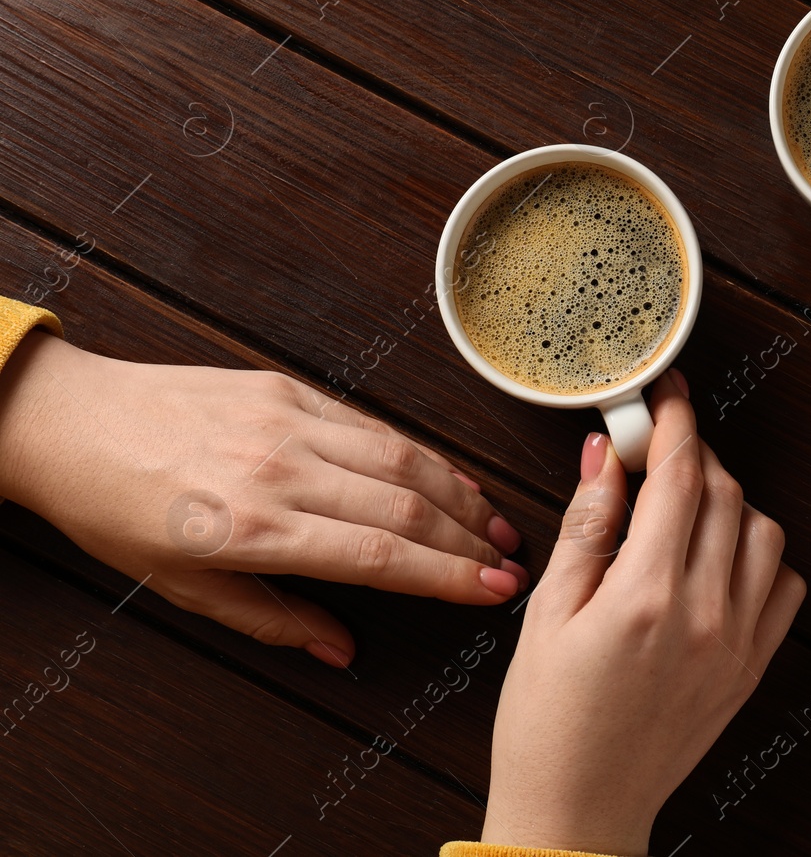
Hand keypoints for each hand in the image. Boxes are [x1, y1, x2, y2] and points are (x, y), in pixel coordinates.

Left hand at [0, 331, 526, 665]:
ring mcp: (288, 420)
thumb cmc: (116, 510)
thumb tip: (342, 651)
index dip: (447, 576)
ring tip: (495, 526)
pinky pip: (373, 424)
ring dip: (459, 495)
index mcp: (252, 526)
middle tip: (511, 565)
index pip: (379, 554)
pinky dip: (422, 454)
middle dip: (469, 540)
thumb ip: (274, 620)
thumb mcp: (185, 588)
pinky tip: (449, 478)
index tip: (492, 591)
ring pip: (401, 457)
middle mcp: (279, 467)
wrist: (71, 422)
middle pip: (405, 504)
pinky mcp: (289, 388)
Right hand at [481, 371, 804, 854]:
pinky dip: (761, 555)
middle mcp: (705, 615)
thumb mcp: (546, 614)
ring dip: (731, 501)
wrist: (578, 812)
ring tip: (684, 508)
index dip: (674, 421)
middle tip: (657, 450)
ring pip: (765, 531)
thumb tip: (605, 454)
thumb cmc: (546, 724)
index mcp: (644, 596)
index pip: (680, 476)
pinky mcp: (753, 667)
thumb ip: (585, 525)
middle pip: (725, 492)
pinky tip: (719, 559)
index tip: (664, 395)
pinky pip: (786, 586)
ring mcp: (738, 643)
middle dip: (694, 454)